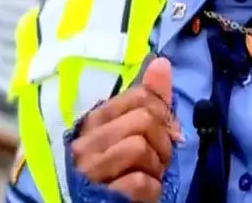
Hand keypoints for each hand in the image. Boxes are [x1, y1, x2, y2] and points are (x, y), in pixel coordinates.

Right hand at [70, 57, 182, 202]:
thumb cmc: (120, 169)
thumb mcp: (134, 132)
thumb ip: (149, 100)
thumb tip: (162, 62)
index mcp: (92, 122)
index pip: (139, 96)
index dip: (163, 112)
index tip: (166, 131)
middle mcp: (85, 143)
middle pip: (143, 120)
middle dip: (162, 141)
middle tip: (157, 158)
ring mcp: (89, 171)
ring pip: (140, 147)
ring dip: (156, 166)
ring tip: (148, 174)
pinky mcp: (102, 195)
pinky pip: (140, 181)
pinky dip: (151, 188)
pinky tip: (142, 191)